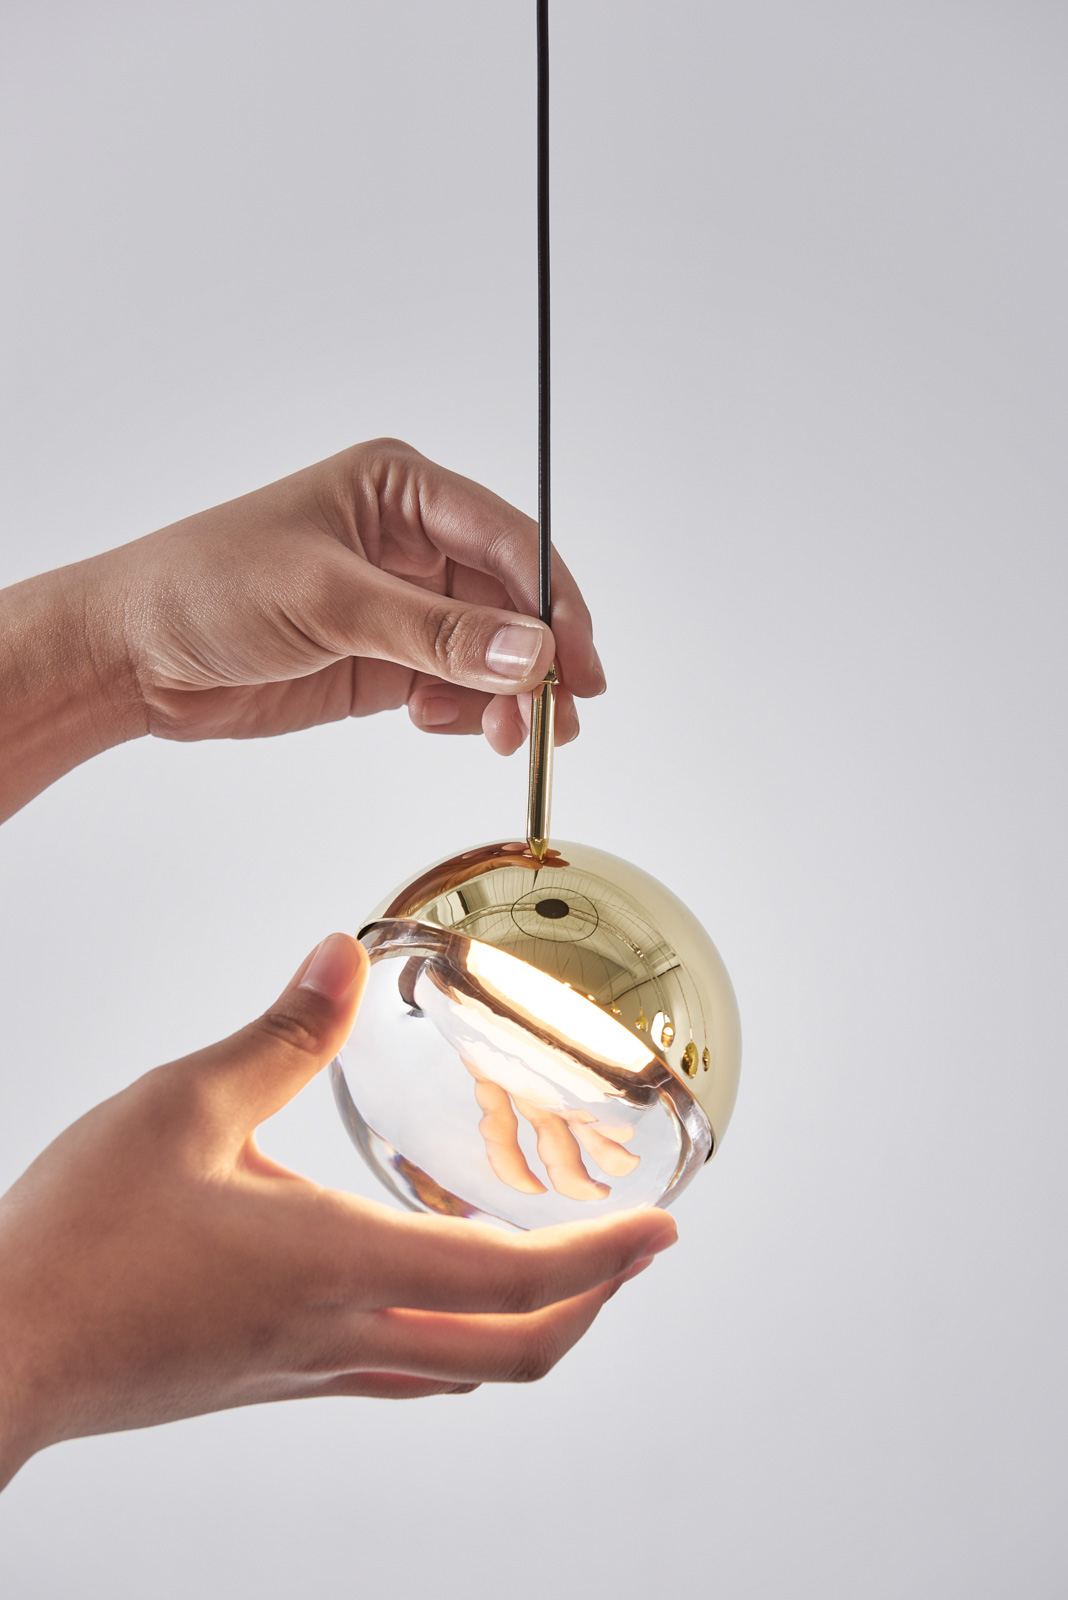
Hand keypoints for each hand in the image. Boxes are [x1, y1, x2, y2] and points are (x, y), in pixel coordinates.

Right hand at [0, 934, 675, 1488]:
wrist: (4, 1352)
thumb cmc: (84, 1239)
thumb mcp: (182, 1106)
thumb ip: (280, 1033)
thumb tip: (342, 957)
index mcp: (339, 1264)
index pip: (516, 1278)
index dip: (606, 1256)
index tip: (666, 1230)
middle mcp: (342, 1333)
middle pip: (514, 1353)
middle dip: (592, 1305)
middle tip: (629, 1251)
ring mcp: (308, 1370)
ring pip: (460, 1373)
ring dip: (530, 1326)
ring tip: (555, 1267)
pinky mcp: (270, 1380)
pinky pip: (400, 1374)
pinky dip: (455, 1338)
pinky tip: (428, 1291)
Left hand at [98, 437, 602, 752]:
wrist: (131, 655)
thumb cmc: (206, 588)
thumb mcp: (328, 601)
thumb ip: (436, 632)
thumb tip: (533, 653)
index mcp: (400, 489)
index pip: (508, 539)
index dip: (556, 601)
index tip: (581, 663)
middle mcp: (410, 542)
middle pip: (510, 602)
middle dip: (535, 661)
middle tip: (554, 720)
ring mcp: (399, 604)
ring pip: (488, 651)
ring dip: (504, 696)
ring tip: (500, 735)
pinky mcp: (382, 660)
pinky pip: (453, 687)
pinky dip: (464, 712)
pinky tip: (440, 723)